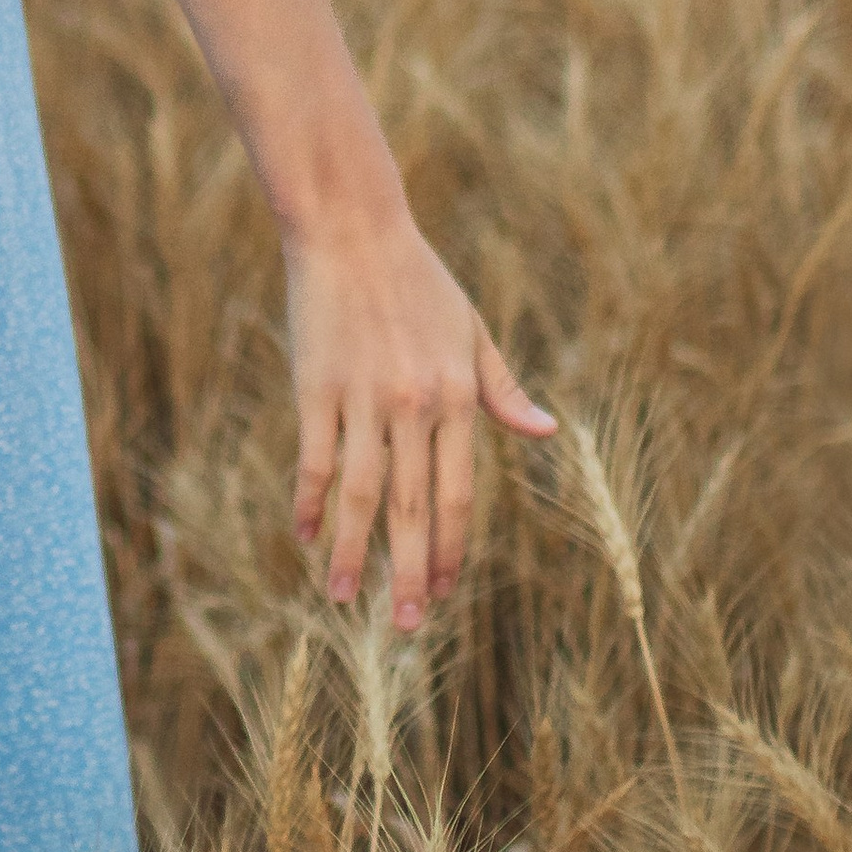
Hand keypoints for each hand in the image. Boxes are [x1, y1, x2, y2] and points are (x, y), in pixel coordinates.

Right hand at [283, 201, 554, 630]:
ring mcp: (362, 397)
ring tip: (344, 600)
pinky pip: (315, 457)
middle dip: (410, 571)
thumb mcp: (471, 330)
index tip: (443, 591)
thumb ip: (502, 389)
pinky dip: (311, 501)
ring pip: (362, 494)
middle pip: (413, 507)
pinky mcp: (316, 385)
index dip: (450, 547)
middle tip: (406, 626)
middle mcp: (414, 405)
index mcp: (456, 396)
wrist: (352, 226)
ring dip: (354, 552)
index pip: (457, 493)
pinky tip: (306, 536)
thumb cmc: (418, 278)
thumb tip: (546, 431)